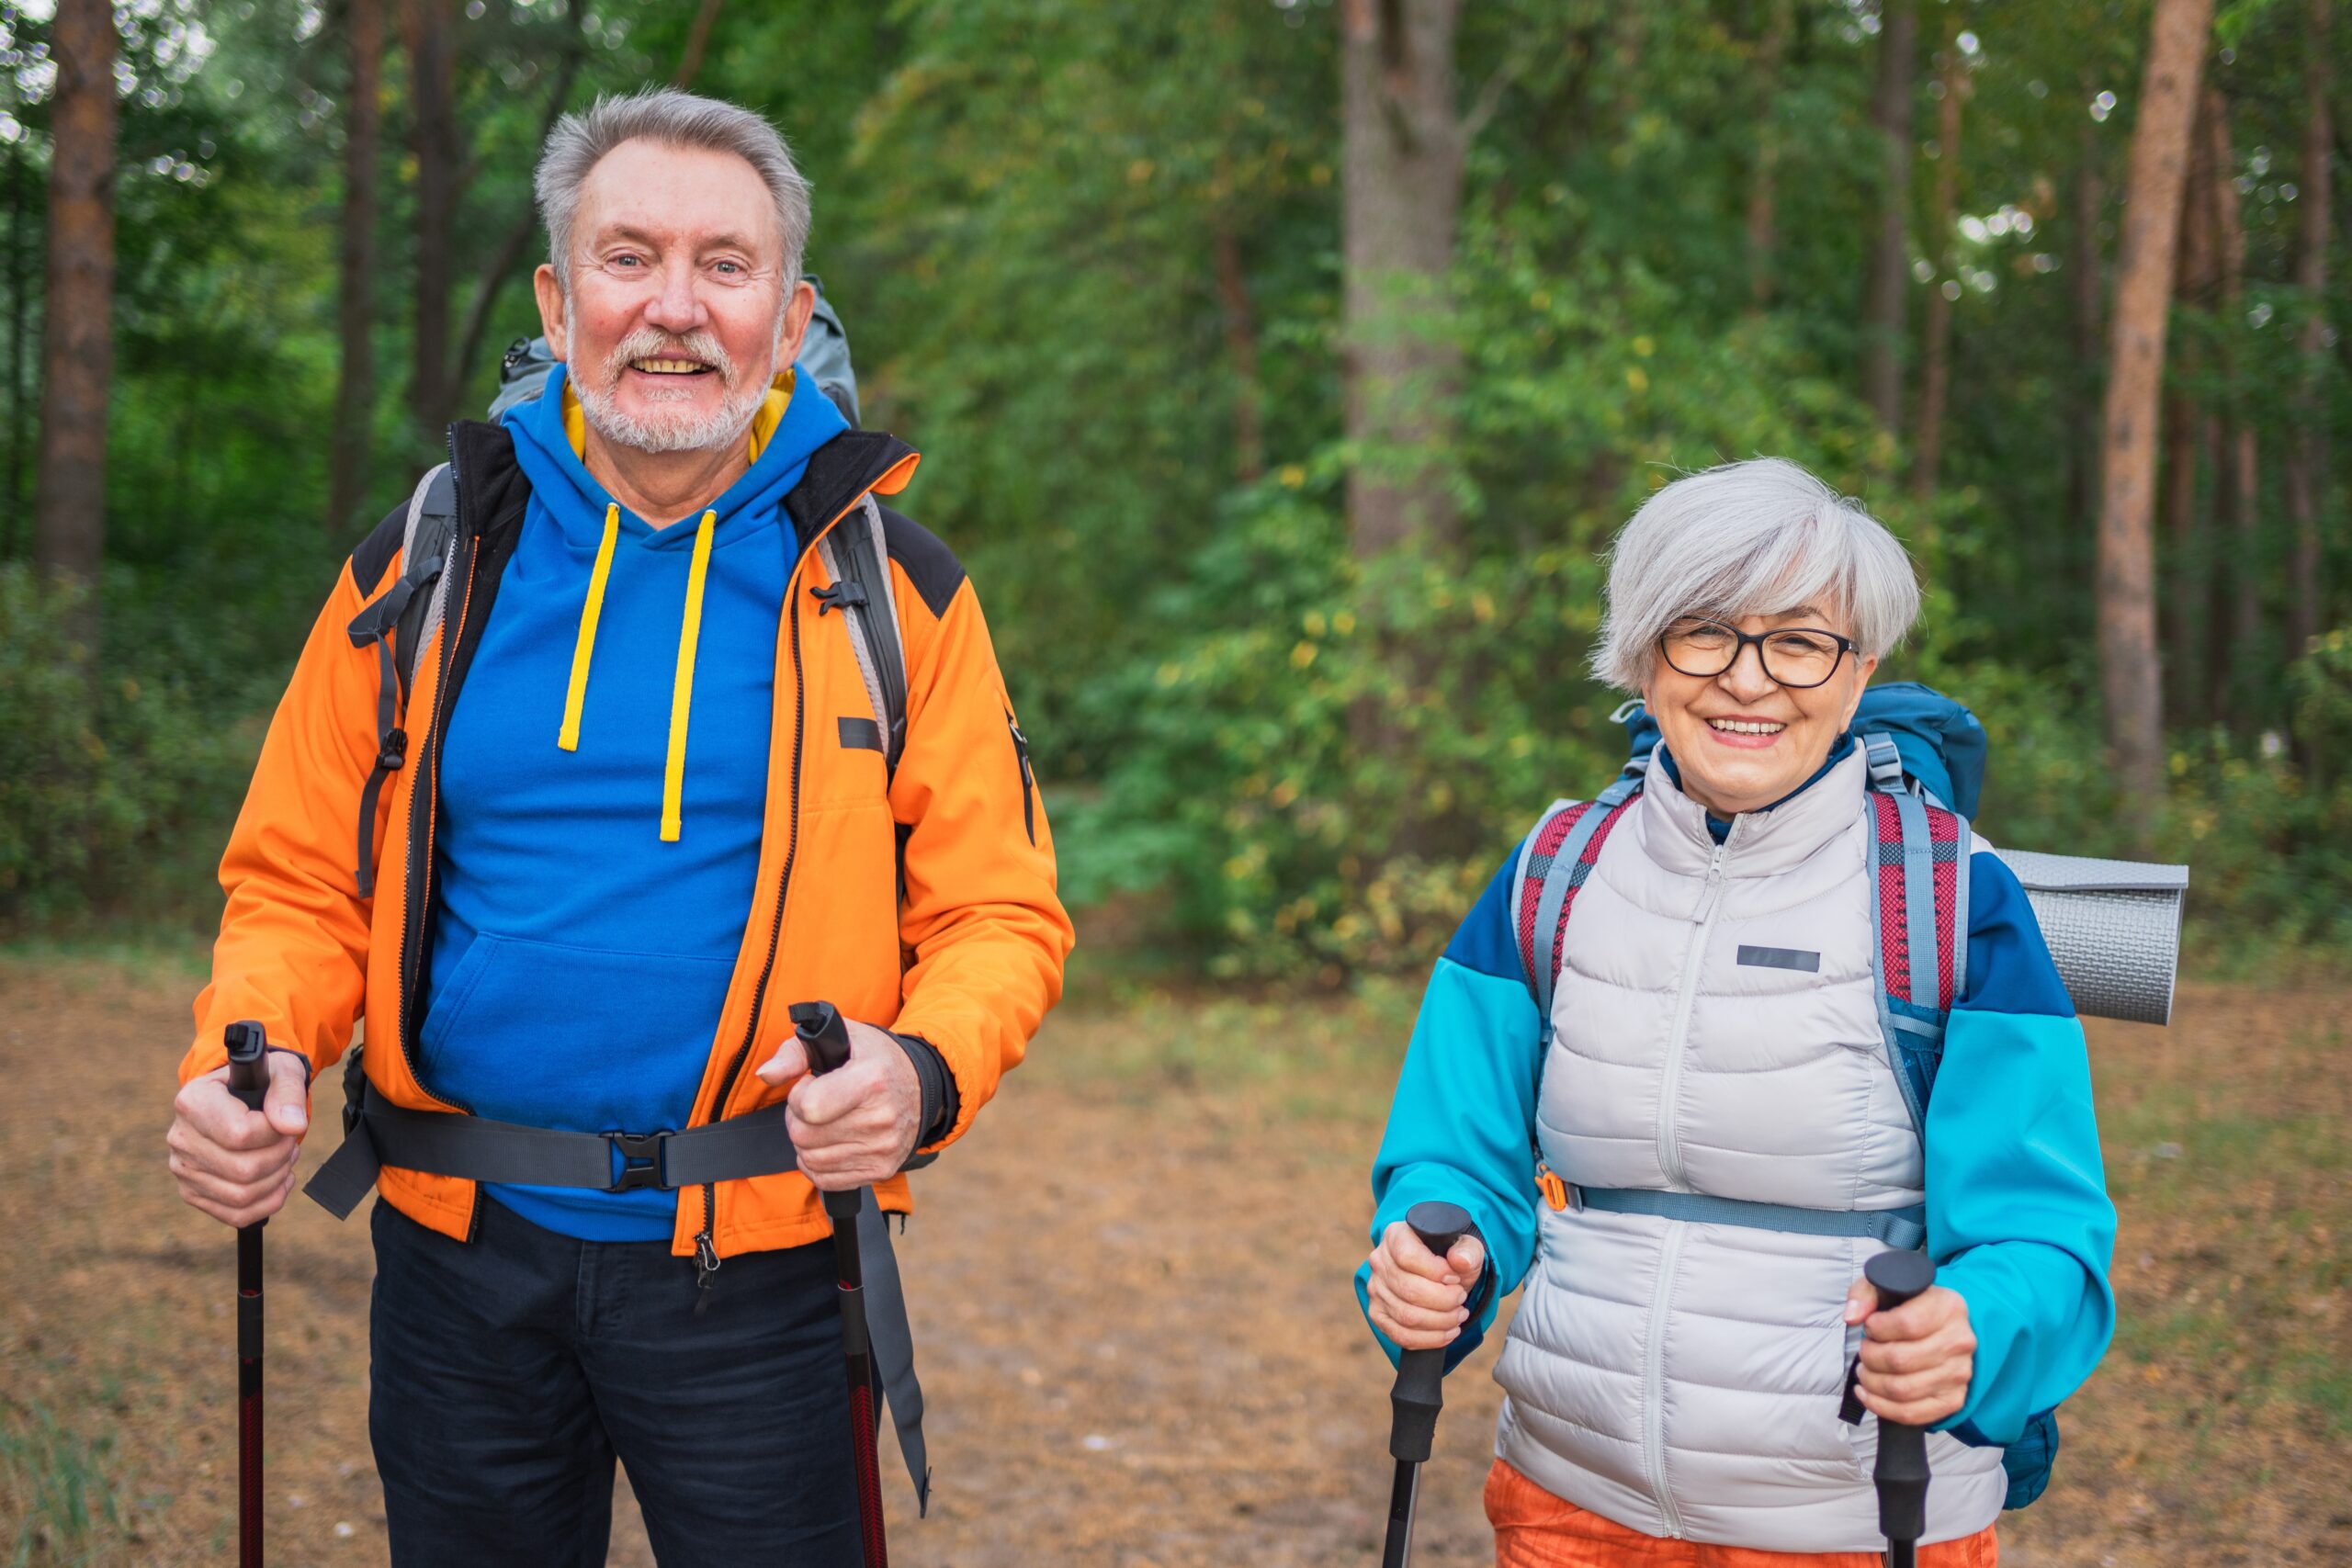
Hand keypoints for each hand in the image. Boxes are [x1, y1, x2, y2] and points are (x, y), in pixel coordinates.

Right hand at [167, 1052, 309, 1226]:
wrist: (241, 1096)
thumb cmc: (262, 1083)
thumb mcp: (281, 1073)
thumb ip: (288, 1094)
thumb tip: (293, 1126)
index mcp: (193, 1102)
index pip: (240, 1134)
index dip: (275, 1133)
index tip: (284, 1121)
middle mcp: (180, 1137)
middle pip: (244, 1170)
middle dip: (281, 1157)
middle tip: (289, 1141)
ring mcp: (183, 1169)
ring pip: (242, 1196)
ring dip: (277, 1179)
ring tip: (284, 1157)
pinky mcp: (192, 1192)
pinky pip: (236, 1214)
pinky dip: (268, 1202)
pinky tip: (278, 1180)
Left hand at [755, 1018, 920, 1188]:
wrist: (921, 1086)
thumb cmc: (873, 1058)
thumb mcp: (841, 1037)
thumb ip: (795, 1052)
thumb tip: (766, 1075)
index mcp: (871, 1079)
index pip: (808, 1106)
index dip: (799, 1095)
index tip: (812, 1084)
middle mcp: (881, 1117)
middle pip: (803, 1136)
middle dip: (798, 1119)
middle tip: (816, 1104)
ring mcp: (882, 1148)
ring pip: (810, 1159)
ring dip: (806, 1142)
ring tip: (824, 1122)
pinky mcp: (881, 1170)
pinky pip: (824, 1179)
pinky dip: (817, 1164)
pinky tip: (830, 1143)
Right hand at [1366, 1220, 1486, 1351]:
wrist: (1441, 1275)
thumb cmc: (1451, 1258)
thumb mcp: (1466, 1247)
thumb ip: (1468, 1251)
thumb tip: (1460, 1261)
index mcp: (1396, 1236)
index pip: (1407, 1257)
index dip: (1435, 1272)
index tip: (1455, 1278)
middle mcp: (1380, 1261)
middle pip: (1408, 1289)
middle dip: (1443, 1301)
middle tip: (1462, 1300)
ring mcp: (1376, 1289)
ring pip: (1406, 1316)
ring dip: (1439, 1322)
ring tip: (1459, 1316)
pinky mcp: (1378, 1314)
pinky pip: (1400, 1335)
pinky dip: (1428, 1339)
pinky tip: (1447, 1333)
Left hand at [1845, 1274, 1976, 1426]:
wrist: (1943, 1330)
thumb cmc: (1909, 1307)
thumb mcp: (1887, 1286)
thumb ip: (1865, 1294)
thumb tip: (1852, 1317)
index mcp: (1948, 1307)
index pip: (1907, 1324)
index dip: (1877, 1328)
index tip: (1870, 1326)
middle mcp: (1959, 1342)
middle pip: (1901, 1360)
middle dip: (1870, 1357)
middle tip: (1864, 1350)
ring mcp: (1959, 1374)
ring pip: (1902, 1389)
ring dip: (1872, 1382)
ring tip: (1864, 1370)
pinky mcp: (1952, 1400)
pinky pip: (1911, 1413)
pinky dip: (1881, 1407)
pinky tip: (1866, 1393)